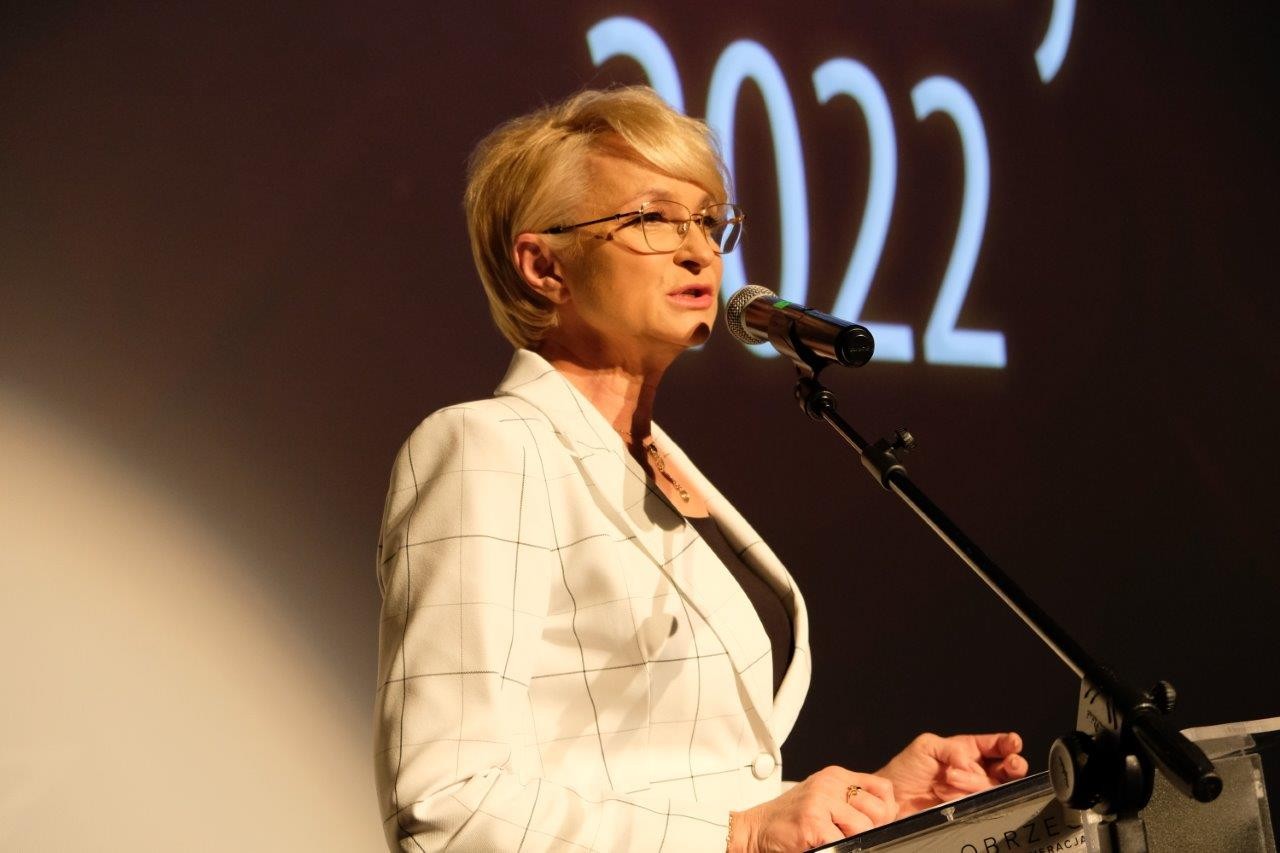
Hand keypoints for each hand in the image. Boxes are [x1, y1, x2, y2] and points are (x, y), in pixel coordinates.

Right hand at [729, 766, 898, 852]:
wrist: (755, 829)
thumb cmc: (790, 819)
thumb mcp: (823, 799)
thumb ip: (850, 802)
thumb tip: (888, 816)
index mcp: (836, 776)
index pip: (883, 788)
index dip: (886, 811)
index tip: (874, 825)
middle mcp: (830, 783)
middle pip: (879, 810)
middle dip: (870, 830)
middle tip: (849, 837)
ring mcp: (820, 800)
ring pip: (864, 828)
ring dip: (852, 841)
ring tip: (833, 840)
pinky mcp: (811, 821)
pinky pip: (843, 842)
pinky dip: (836, 848)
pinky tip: (821, 844)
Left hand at [877, 732, 1027, 815]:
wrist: (894, 798)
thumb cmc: (906, 770)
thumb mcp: (926, 746)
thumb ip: (951, 749)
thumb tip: (968, 760)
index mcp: (966, 751)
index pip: (995, 745)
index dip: (1008, 743)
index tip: (1012, 743)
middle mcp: (975, 771)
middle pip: (1008, 769)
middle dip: (1014, 765)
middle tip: (1010, 764)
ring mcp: (973, 792)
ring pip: (994, 786)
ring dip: (974, 781)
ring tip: (948, 777)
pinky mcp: (968, 809)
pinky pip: (981, 803)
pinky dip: (965, 796)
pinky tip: (947, 793)